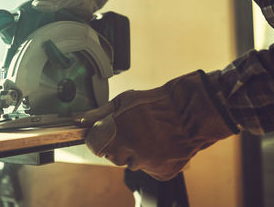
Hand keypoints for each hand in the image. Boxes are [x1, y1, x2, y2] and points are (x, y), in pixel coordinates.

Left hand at [76, 71, 235, 180]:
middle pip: (113, 156)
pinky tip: (160, 145)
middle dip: (118, 146)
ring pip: (132, 164)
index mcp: (118, 131)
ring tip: (150, 136)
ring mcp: (147, 164)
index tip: (103, 134)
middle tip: (133, 131)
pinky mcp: (161, 173)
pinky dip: (152, 160)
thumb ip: (101, 113)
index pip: (95, 145)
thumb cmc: (158, 102)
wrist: (191, 112)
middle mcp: (130, 150)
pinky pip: (149, 169)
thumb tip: (82, 119)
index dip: (98, 138)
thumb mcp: (125, 100)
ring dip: (136, 153)